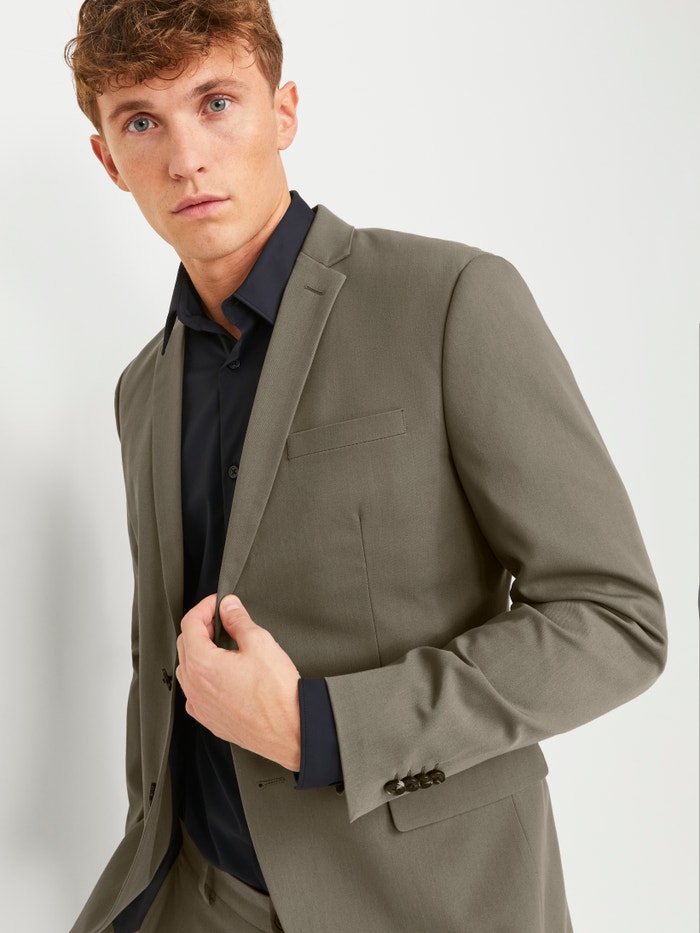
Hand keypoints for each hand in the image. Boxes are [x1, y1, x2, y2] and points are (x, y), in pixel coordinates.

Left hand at [176, 594, 301, 770]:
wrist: (290, 730)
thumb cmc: (277, 694)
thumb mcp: (260, 643)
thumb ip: (239, 620)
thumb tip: (229, 607)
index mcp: (202, 664)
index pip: (190, 624)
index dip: (204, 607)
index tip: (217, 603)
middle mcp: (195, 687)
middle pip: (186, 645)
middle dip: (202, 627)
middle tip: (223, 619)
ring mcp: (200, 706)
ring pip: (188, 669)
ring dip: (200, 652)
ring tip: (224, 644)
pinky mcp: (209, 720)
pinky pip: (196, 692)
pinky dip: (203, 677)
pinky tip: (223, 674)